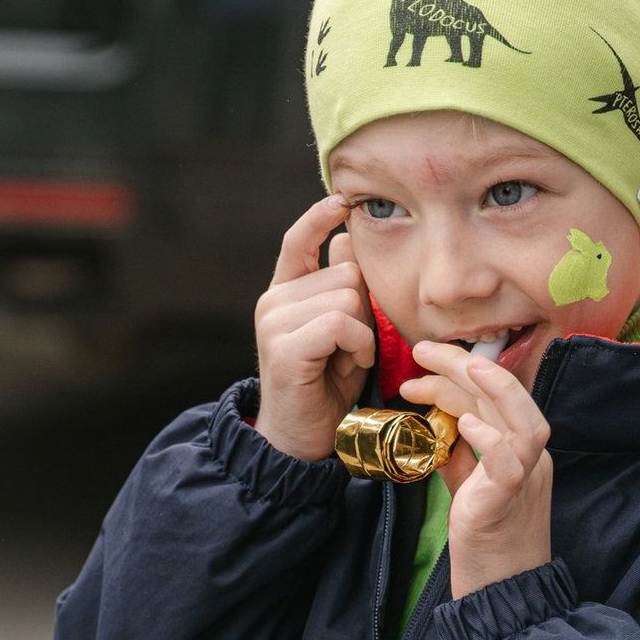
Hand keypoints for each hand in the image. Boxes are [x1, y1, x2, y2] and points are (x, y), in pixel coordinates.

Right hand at [254, 195, 374, 461]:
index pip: (298, 241)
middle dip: (365, 308)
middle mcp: (274, 301)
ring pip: (346, 297)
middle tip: (355, 345)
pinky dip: (357, 344)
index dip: (319, 218)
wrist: (302, 440)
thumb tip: (345, 239)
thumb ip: (344, 290)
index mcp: (285, 293)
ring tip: (350, 358)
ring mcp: (274, 322)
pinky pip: (339, 323)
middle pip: (345, 273)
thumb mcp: (344, 332)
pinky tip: (352, 363)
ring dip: (364, 332)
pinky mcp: (284, 347)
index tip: (342, 199)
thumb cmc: (328, 386)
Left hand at [403, 340, 552, 594]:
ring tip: (466, 364)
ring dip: (496, 389)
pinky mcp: (509, 502)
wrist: (501, 592)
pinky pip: (510, 463)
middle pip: (507, 400)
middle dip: (466, 365)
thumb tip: (436, 418)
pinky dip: (489, 438)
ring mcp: (526, 480)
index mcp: (522, 452)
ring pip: (526, 423)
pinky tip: (463, 421)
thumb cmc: (486, 541)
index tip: (421, 363)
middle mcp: (531, 460)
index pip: (494, 399)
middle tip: (423, 349)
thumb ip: (459, 451)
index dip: (459, 373)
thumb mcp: (469, 484)